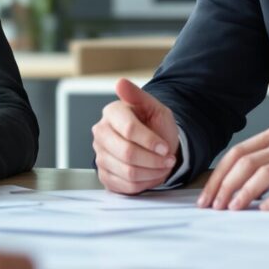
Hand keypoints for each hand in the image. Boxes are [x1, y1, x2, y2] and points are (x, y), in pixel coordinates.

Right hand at [93, 78, 179, 193]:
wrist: (155, 146)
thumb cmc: (155, 126)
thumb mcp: (155, 108)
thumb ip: (138, 96)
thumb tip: (120, 83)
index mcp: (112, 113)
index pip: (129, 130)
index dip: (150, 141)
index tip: (165, 147)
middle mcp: (101, 133)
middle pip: (127, 153)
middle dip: (153, 160)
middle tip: (168, 160)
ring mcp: (100, 155)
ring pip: (128, 172)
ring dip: (152, 172)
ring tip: (162, 166)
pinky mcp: (104, 175)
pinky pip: (125, 186)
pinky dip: (144, 183)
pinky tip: (151, 173)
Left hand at [198, 125, 268, 209]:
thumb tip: (234, 188)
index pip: (238, 152)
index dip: (218, 175)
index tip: (206, 197)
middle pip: (246, 162)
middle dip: (224, 186)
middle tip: (213, 207)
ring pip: (265, 173)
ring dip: (243, 192)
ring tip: (232, 209)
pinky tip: (264, 210)